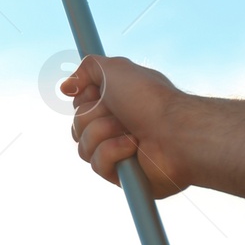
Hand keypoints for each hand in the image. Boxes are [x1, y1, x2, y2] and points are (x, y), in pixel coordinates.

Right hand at [61, 55, 193, 197]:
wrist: (178, 131)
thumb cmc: (151, 99)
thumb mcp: (114, 68)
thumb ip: (86, 68)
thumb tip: (66, 88)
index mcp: (115, 106)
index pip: (78, 107)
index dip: (85, 100)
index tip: (99, 93)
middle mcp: (115, 129)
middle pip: (76, 126)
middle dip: (94, 117)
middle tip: (121, 115)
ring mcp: (118, 154)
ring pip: (83, 147)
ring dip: (105, 134)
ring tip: (132, 132)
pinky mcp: (122, 176)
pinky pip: (97, 164)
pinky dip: (114, 152)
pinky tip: (134, 147)